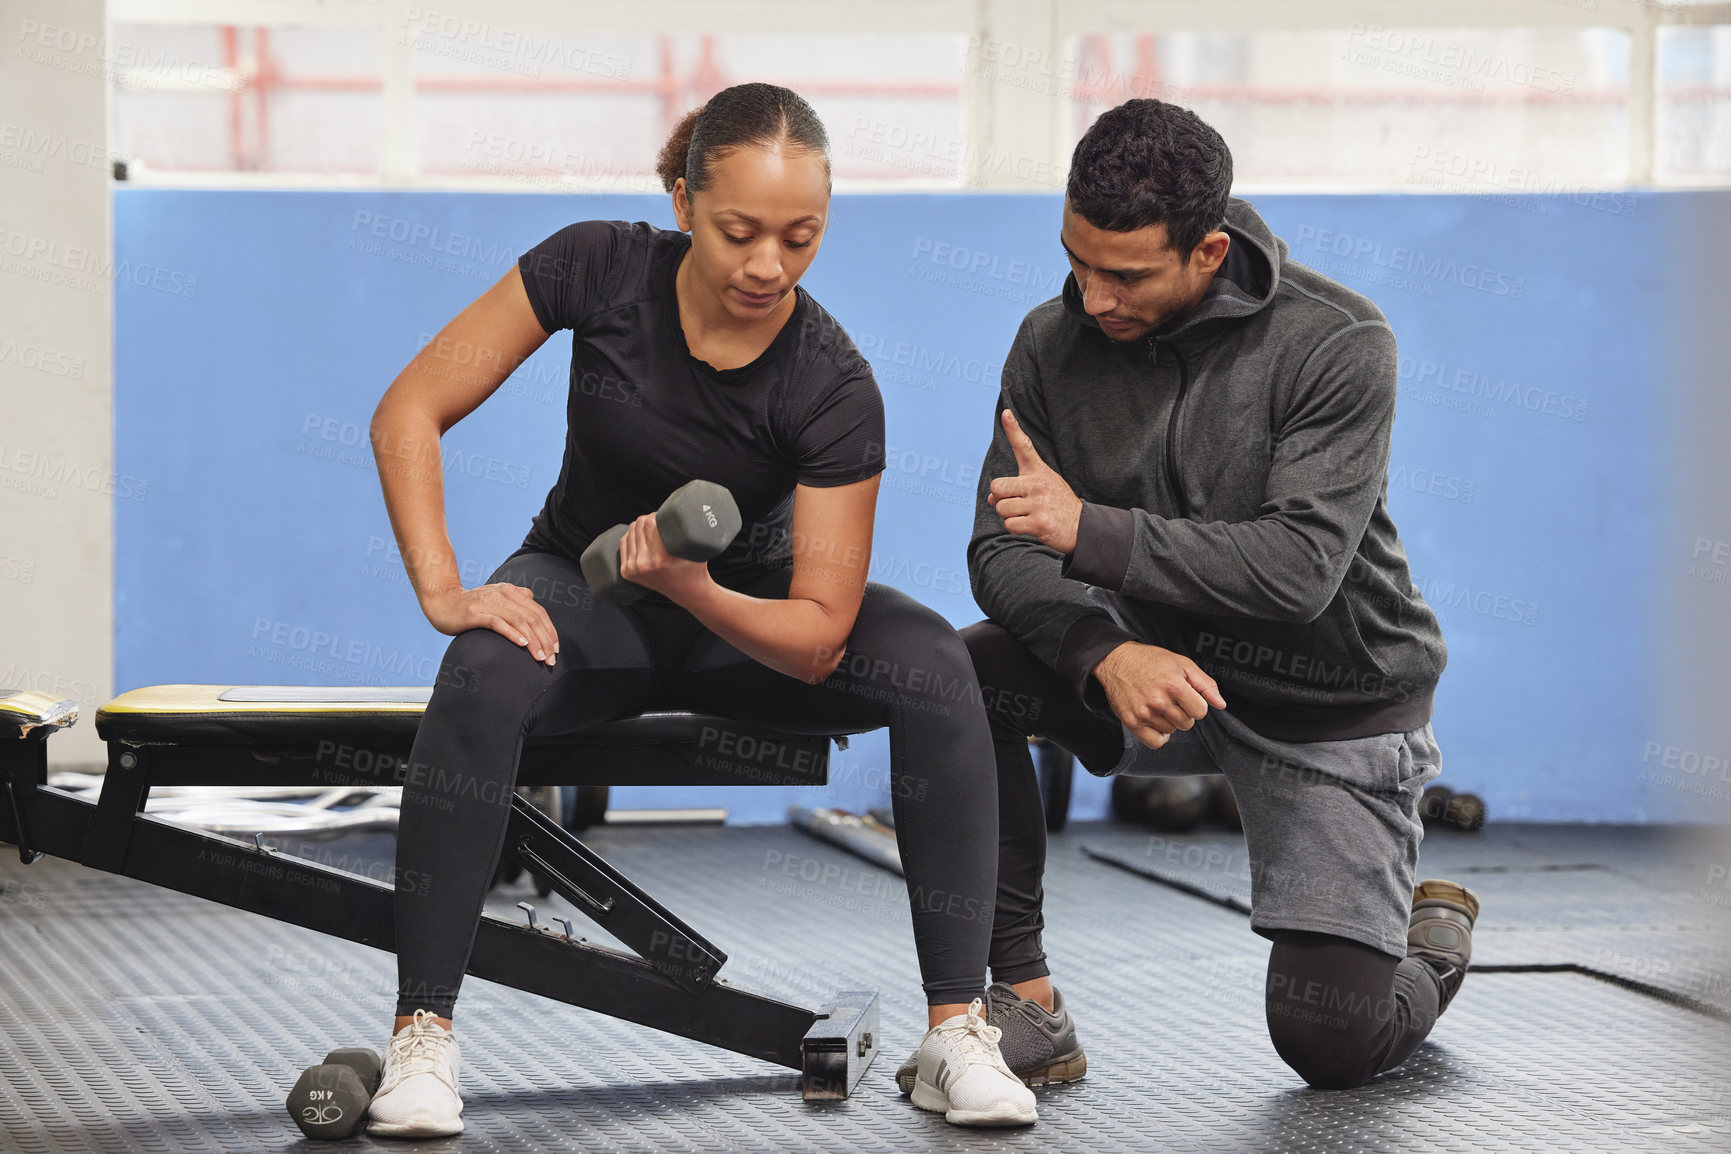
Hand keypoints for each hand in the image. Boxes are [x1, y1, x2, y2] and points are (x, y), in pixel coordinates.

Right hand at [420, 584, 558, 666]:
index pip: (538, 611)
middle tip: (551, 659)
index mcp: (511, 592)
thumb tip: (533, 605)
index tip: (555, 649)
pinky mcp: (475, 613)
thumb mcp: (496, 599)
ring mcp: (489, 603)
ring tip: (540, 657)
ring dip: (533, 640)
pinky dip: (513, 634)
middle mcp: (503, 595)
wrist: (441, 601)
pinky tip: (523, 645)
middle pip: (532, 617)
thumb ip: (515, 601)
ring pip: (519, 621)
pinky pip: (499, 623)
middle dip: (545, 639)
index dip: (550, 630)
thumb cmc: (470, 605)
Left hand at [618, 513, 714, 604]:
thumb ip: (688, 529)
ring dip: (640, 526)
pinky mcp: (627, 572)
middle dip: (649, 519)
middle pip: (639, 525)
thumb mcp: (694, 547)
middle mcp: (644, 564)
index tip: (664, 515)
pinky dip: (631, 536)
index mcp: (661, 558)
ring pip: (631, 532)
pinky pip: (624, 543)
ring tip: (652, 529)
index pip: (650, 523)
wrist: (687, 592)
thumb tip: (684, 505)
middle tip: (659, 521)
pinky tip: (641, 535)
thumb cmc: (695, 567)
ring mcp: (633, 569)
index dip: (657, 514)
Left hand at [987, 409, 1082, 553]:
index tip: (1006, 413)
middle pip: (996, 487)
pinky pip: (1009, 525)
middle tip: (1017, 503)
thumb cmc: (1058, 505)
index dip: (1013, 429)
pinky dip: (1015, 528)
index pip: (1024, 446)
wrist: (1083, 527)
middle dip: (1000, 498)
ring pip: (1001, 508)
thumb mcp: (1043, 487)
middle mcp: (1037, 484)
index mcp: (1039, 472)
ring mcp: (1038, 503)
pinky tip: (1030, 526)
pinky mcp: (1038, 523)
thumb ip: (1016, 488)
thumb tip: (991, 498)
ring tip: (1027, 515)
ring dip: (1009, 516)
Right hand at [1094, 642, 1226, 749]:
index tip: (1186, 696)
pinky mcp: (1132, 722)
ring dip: (1169, 721)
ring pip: (1171, 731)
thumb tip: (1221, 704)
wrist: (1117, 660)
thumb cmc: (1151, 661)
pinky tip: (1155, 721)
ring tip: (1158, 704)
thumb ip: (1205, 684)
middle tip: (1170, 698)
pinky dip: (1159, 735)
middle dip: (1183, 712)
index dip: (1196, 704)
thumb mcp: (1182, 664)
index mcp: (1174, 685)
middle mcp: (1158, 701)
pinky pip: (1155, 742)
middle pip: (1187, 724)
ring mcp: (1144, 713)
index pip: (1200, 712)